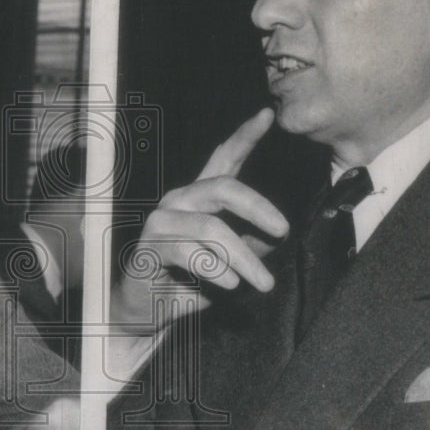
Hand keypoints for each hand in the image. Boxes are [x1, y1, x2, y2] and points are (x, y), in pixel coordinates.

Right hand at [113, 109, 288, 325]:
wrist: (145, 314)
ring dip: (244, 258)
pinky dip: (216, 270)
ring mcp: (161, 221)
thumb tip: (277, 234)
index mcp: (199, 199)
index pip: (224, 160)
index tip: (268, 114)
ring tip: (264, 283)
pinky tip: (231, 285)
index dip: (245, 136)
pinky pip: (189, 252)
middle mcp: (179, 201)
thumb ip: (252, 244)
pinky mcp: (149, 246)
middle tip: (283, 231)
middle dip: (258, 208)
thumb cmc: (188, 285)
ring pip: (211, 228)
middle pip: (222, 187)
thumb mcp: (231, 264)